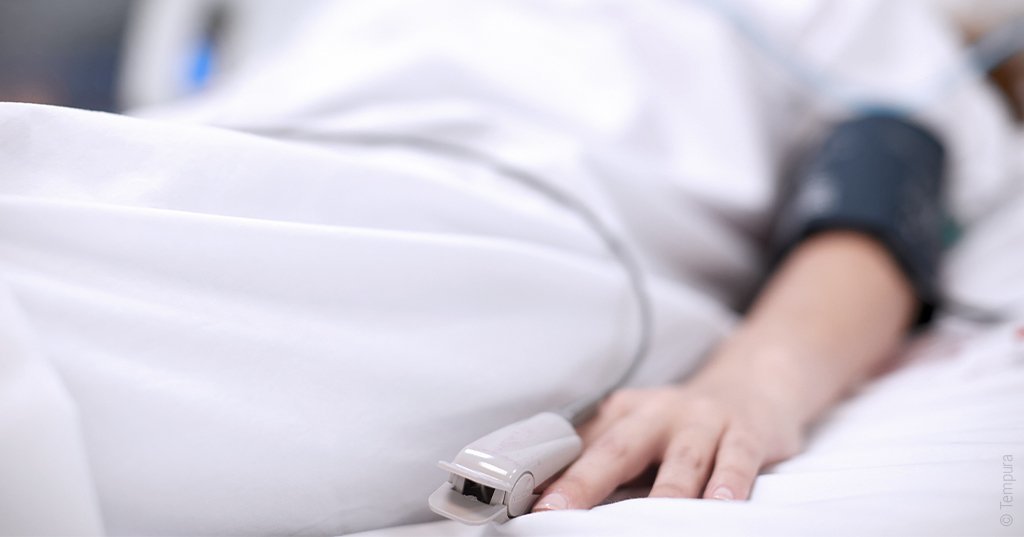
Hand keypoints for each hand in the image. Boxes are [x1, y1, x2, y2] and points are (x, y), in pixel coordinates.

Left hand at [532, 231, 916, 511]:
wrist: (754, 382)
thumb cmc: (684, 419)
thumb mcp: (637, 424)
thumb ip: (599, 451)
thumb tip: (546, 488)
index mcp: (626, 414)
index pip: (583, 447)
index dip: (555, 476)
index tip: (532, 503)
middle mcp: (659, 414)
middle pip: (619, 449)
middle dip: (587, 481)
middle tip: (561, 510)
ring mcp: (704, 422)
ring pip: (682, 460)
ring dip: (665, 491)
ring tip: (649, 519)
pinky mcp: (747, 433)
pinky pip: (737, 459)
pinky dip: (730, 482)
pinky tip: (721, 503)